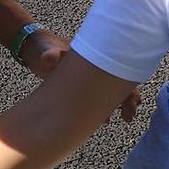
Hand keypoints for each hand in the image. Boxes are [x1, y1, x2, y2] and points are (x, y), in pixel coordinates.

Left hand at [20, 31, 142, 120]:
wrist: (36, 50)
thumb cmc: (46, 47)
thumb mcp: (49, 50)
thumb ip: (50, 54)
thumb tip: (49, 57)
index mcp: (95, 58)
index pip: (119, 70)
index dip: (128, 85)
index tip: (132, 99)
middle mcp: (96, 69)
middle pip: (119, 84)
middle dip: (128, 100)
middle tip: (129, 116)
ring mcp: (90, 80)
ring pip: (110, 93)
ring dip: (118, 106)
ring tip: (124, 119)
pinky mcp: (81, 90)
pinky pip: (97, 101)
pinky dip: (103, 110)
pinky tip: (105, 120)